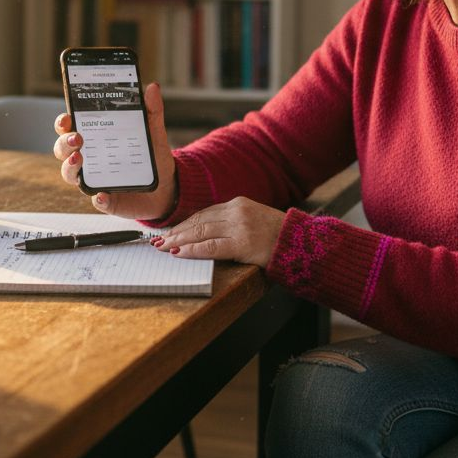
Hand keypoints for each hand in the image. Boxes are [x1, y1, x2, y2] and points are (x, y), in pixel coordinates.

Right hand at [53, 82, 177, 220]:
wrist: (168, 186)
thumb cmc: (152, 156)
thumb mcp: (153, 131)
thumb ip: (152, 111)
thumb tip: (153, 87)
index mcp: (95, 139)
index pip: (69, 129)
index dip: (63, 123)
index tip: (67, 117)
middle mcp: (89, 159)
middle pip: (63, 150)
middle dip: (64, 143)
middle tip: (77, 138)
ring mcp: (95, 180)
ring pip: (70, 175)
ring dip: (70, 167)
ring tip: (79, 159)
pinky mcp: (108, 201)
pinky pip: (98, 201)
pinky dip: (98, 198)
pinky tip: (102, 194)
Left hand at [152, 197, 285, 267]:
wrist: (300, 243)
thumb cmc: (277, 237)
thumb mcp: (253, 220)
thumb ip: (231, 222)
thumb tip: (203, 232)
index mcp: (238, 203)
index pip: (204, 213)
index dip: (184, 223)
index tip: (170, 231)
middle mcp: (236, 211)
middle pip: (198, 220)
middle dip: (176, 232)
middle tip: (158, 240)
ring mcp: (239, 226)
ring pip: (200, 231)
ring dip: (178, 240)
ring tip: (163, 247)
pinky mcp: (241, 243)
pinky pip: (210, 246)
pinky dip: (192, 250)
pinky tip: (179, 253)